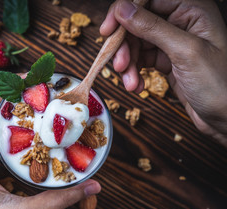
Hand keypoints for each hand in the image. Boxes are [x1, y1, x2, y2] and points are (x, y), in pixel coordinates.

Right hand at [100, 0, 226, 145]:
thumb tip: (123, 10)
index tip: (107, 31)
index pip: (146, 0)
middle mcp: (180, 21)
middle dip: (124, 46)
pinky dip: (134, 73)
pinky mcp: (166, 60)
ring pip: (135, 44)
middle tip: (119, 65)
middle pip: (136, 23)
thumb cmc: (220, 84)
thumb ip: (152, 28)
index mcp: (191, 9)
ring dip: (128, 64)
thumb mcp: (184, 52)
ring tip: (130, 82)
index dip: (123, 12)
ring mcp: (171, 42)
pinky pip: (140, 60)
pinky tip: (136, 85)